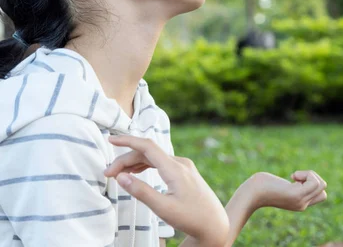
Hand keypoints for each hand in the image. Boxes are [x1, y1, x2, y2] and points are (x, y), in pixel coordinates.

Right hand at [104, 135, 228, 245]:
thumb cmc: (190, 218)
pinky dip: (146, 165)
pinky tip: (135, 171)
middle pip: (148, 153)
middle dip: (126, 160)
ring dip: (135, 162)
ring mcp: (184, 166)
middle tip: (107, 174)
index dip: (127, 140)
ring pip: (154, 157)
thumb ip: (141, 191)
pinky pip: (162, 162)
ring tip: (117, 174)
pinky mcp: (185, 172)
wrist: (215, 223)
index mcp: (175, 169)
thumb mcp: (163, 208)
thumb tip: (120, 176)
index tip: (110, 139)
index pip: (147, 146)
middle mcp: (180, 163)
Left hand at [247, 170, 326, 211]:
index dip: (312, 184)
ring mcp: (301, 201)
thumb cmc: (260, 186)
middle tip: (296, 178)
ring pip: (322, 184)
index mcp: (299, 203)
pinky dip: (306, 174)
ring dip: (311, 174)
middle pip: (324, 191)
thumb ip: (290, 185)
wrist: (251, 194)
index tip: (295, 180)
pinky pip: (315, 182)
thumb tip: (298, 179)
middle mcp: (302, 205)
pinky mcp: (297, 195)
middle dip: (314, 179)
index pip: (320, 195)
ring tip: (294, 176)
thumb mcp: (279, 185)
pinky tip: (292, 176)